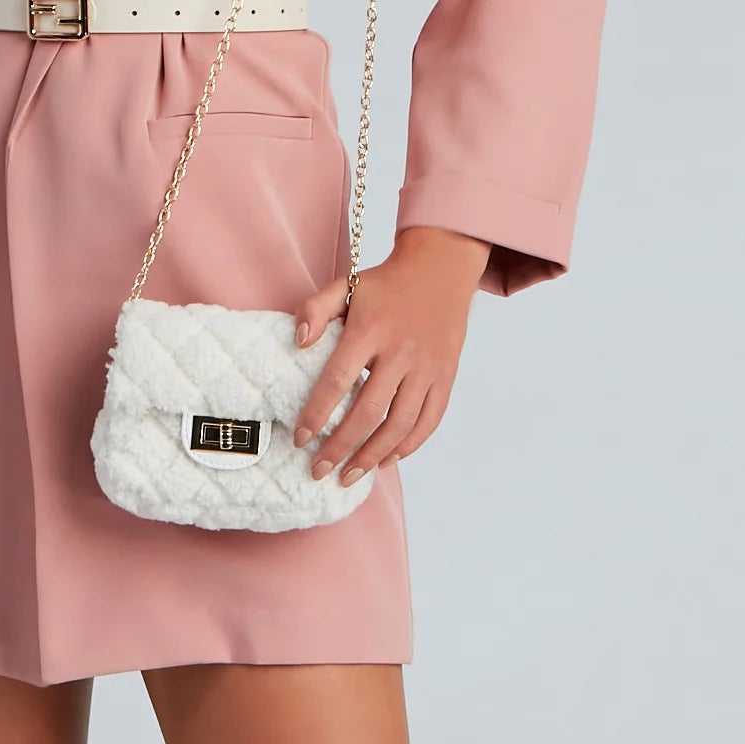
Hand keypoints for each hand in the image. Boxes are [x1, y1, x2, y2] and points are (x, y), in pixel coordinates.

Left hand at [286, 226, 491, 485]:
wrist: (441, 268)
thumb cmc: (386, 284)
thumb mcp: (345, 285)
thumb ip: (315, 309)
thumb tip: (298, 342)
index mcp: (370, 330)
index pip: (338, 380)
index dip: (317, 414)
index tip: (300, 439)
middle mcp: (401, 352)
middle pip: (368, 412)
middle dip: (340, 448)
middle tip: (319, 470)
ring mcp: (428, 367)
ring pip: (400, 424)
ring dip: (373, 456)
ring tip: (349, 475)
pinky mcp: (446, 376)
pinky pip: (430, 421)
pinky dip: (409, 446)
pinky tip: (386, 459)